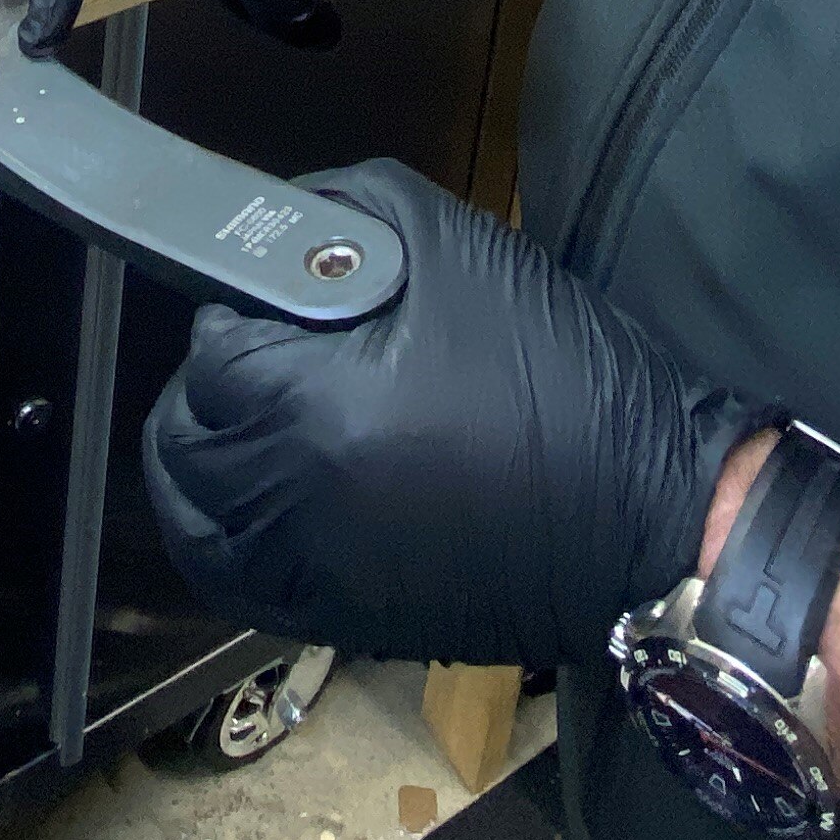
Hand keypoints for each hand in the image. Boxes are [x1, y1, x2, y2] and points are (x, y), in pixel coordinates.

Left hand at [142, 158, 769, 671]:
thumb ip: (334, 218)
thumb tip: (270, 232)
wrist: (651, 512)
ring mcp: (309, 575)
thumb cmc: (564, 377)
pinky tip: (262, 491)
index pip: (213, 350)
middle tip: (274, 353)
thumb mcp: (450, 242)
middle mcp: (294, 505)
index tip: (284, 306)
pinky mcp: (334, 620)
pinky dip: (226, 530)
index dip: (245, 314)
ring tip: (260, 417)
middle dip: (222, 383)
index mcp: (317, 411)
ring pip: (193, 512)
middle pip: (187, 433)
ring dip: (211, 455)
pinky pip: (230, 579)